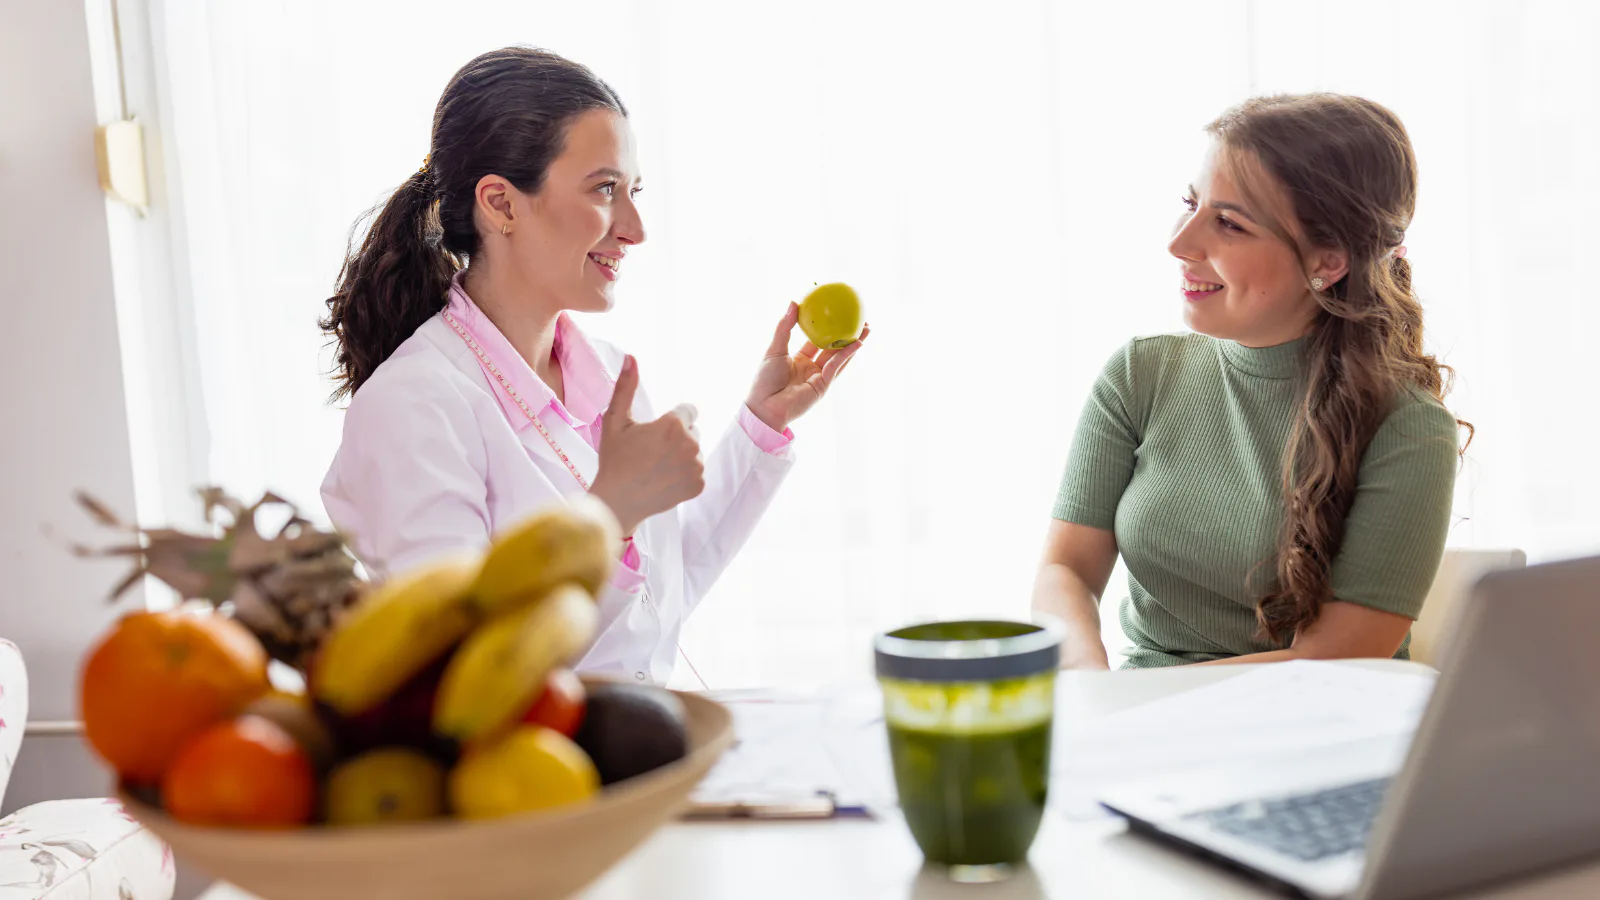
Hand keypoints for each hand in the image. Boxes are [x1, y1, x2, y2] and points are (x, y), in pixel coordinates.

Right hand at [589, 356, 705, 535]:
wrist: (617, 502)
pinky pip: (697, 473)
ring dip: (682, 456)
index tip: (656, 433)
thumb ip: (626, 386)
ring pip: (695, 452)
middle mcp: (691, 444)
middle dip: (678, 437)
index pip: (688, 411)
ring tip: (657, 467)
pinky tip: (664, 480)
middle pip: (693, 431)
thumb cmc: (614, 459)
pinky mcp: (699, 485)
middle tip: (652, 452)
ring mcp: (697, 467)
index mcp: (674, 424)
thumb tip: (631, 356)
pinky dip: (684, 476)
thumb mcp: (615, 420)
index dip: (671, 420)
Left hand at [745, 302, 869, 431]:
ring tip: (867, 329)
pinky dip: (846, 355)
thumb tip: (793, 302)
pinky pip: (835, 367)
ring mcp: (818, 377)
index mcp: (798, 359)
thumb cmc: (764, 379)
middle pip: (833, 348)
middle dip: (847, 335)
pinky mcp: (822, 386)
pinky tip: (857, 343)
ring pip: (839, 357)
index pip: (816, 340)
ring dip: (853, 344)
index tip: (837, 315)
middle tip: (860, 320)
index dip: (828, 328)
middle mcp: (811, 367)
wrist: (764, 406)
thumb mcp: (775, 349)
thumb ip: (784, 327)